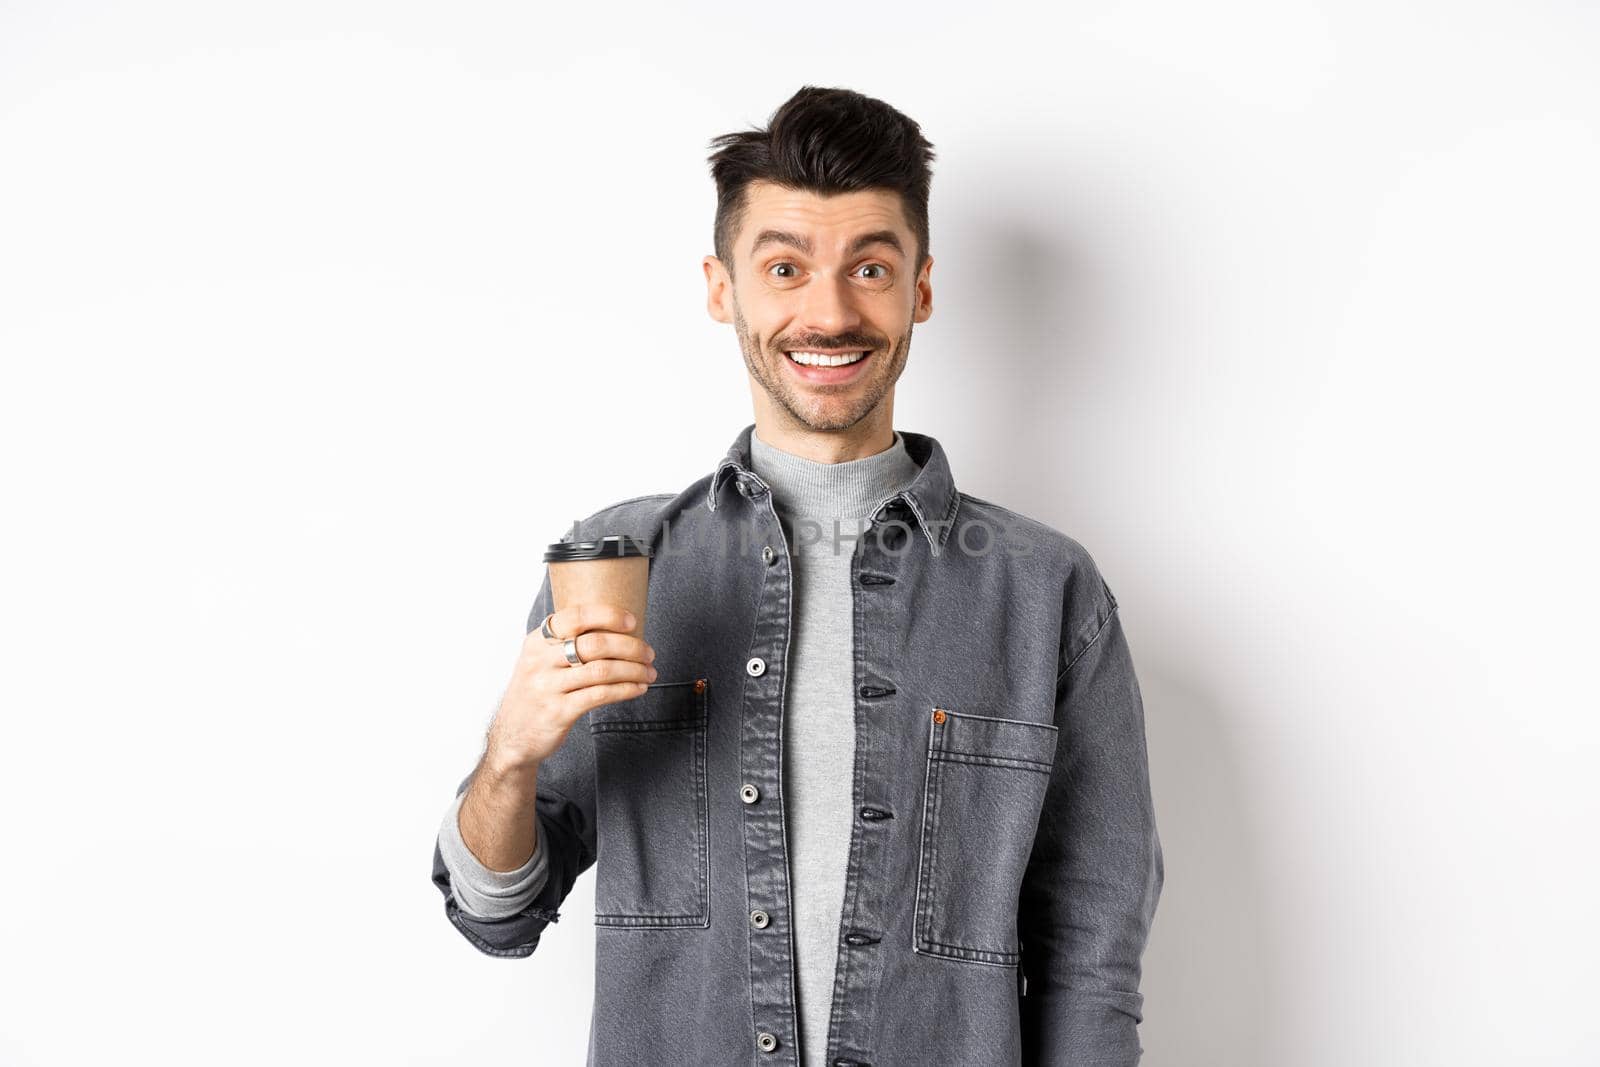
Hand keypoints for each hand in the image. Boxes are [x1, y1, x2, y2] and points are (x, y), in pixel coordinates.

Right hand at [485, 603, 656, 771]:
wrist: (512, 737)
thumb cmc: (537, 693)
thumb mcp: (539, 661)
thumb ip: (565, 643)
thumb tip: (614, 627)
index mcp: (537, 642)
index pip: (575, 617)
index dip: (607, 615)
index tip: (632, 621)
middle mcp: (540, 661)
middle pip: (595, 644)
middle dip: (630, 646)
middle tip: (649, 653)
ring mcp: (548, 687)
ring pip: (602, 670)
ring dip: (633, 670)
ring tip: (649, 672)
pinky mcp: (559, 712)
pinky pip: (600, 695)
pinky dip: (626, 689)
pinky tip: (639, 688)